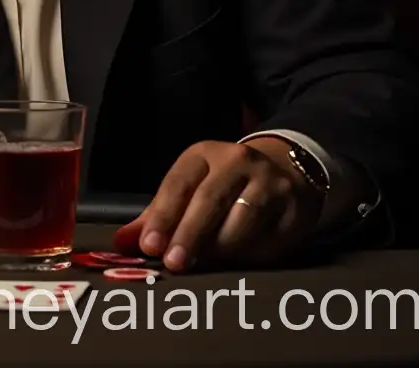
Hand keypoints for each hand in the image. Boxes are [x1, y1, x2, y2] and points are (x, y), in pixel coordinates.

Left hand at [113, 138, 323, 271]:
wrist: (285, 168)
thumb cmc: (225, 182)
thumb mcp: (191, 184)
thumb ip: (158, 214)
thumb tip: (123, 242)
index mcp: (204, 153)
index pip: (178, 183)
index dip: (163, 216)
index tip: (148, 245)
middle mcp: (238, 161)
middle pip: (209, 200)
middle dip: (188, 235)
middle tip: (173, 263)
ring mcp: (270, 184)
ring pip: (241, 222)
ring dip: (219, 249)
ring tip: (205, 265)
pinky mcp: (295, 209)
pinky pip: (269, 241)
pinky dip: (250, 255)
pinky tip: (238, 261)